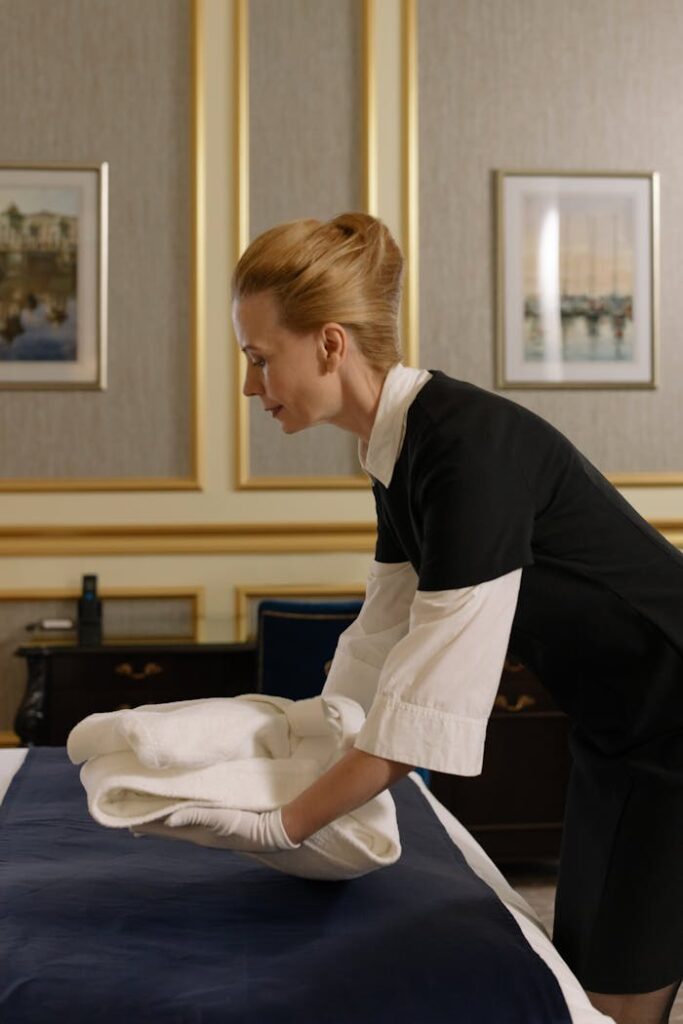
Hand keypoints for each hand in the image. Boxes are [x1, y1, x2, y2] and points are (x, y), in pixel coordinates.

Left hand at [130, 806, 299, 853]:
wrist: (279, 829)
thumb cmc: (251, 826)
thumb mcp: (223, 821)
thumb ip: (197, 816)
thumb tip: (167, 817)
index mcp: (193, 831)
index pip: (156, 824)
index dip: (136, 815)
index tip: (114, 804)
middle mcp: (196, 828)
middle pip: (161, 819)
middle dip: (142, 807)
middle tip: (122, 794)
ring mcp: (207, 822)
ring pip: (174, 812)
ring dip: (158, 803)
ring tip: (142, 792)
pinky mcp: (218, 814)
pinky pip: (190, 806)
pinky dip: (177, 799)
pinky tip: (178, 792)